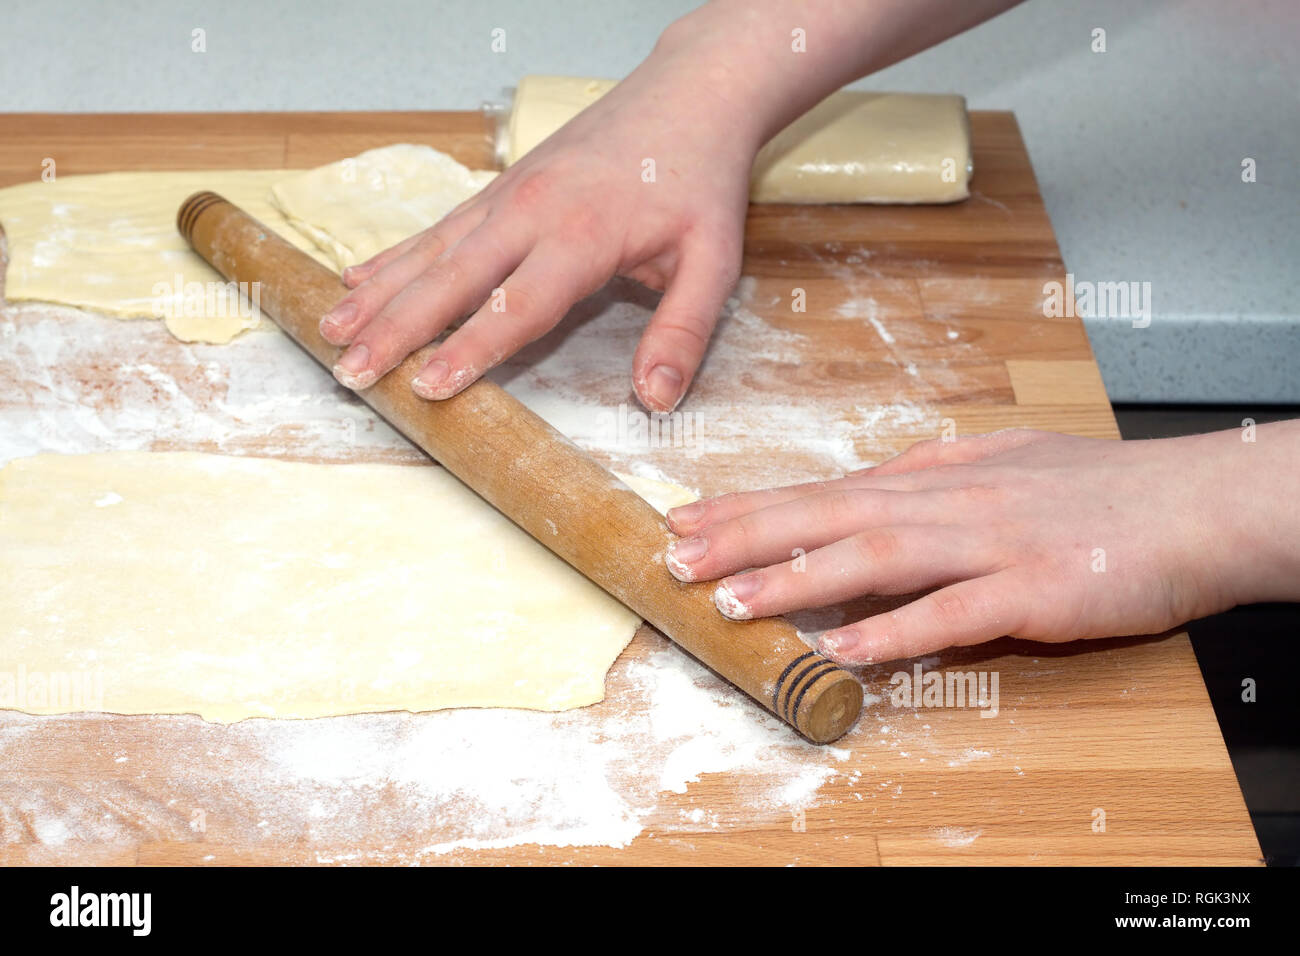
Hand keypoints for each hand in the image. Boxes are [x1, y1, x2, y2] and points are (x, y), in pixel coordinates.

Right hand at [319, 37, 758, 411]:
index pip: (517, 304)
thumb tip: (656, 399)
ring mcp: (508, 195)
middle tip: (351, 372)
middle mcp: (532, 211)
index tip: (427, 387)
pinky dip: (394, 255)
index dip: (470, 349)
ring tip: (331, 332)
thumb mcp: (715, 261)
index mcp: (583, 235)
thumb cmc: (699, 180)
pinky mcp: (500, 188)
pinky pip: (438, 227)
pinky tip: (356, 278)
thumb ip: (684, 330)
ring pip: (431, 250)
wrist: (689, 96)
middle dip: (396, 329)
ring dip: (379, 293)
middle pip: (452, 278)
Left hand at [664, 427, 1297, 663]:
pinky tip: (841, 648)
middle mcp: (950, 502)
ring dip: (798, 578)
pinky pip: (953, 612)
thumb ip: (933, 471)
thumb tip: (870, 479)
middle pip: (831, 514)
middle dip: (746, 536)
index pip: (825, 488)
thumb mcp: (1003, 461)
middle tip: (674, 555)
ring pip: (877, 555)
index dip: (751, 506)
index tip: (687, 518)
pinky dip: (893, 630)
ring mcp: (990, 543)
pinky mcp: (1033, 590)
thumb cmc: (1101, 487)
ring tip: (731, 600)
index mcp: (938, 477)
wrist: (1198, 505)